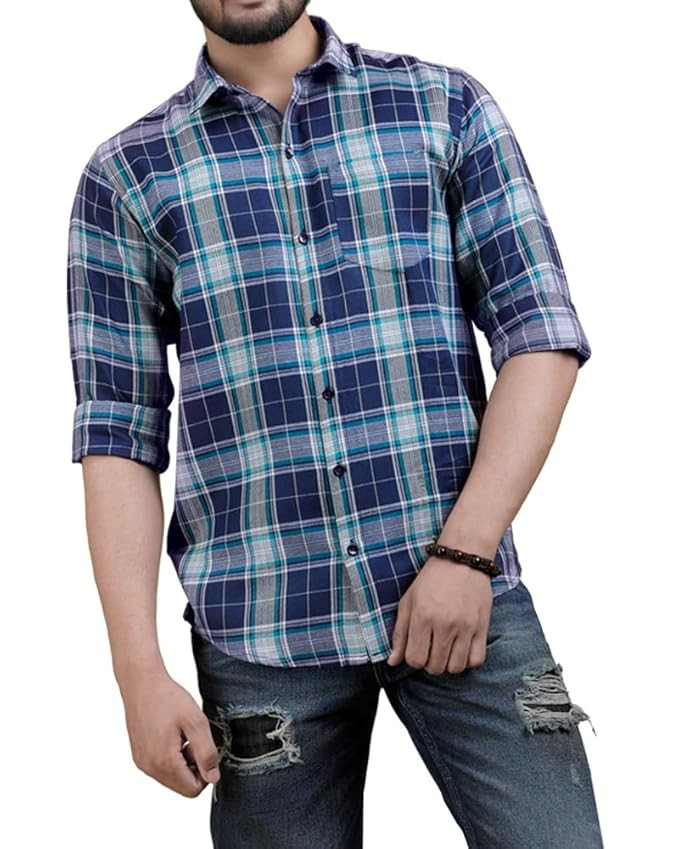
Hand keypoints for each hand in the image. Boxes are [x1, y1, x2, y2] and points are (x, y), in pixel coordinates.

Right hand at [119, 668, 220, 796]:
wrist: (141, 683)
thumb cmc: (168, 698)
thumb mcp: (196, 722)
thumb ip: (207, 753)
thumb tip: (212, 778)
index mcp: (164, 762)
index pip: (192, 790)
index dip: (205, 772)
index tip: (203, 747)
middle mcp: (149, 768)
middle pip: (182, 786)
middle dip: (194, 767)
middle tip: (193, 739)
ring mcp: (142, 763)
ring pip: (172, 778)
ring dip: (183, 762)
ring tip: (182, 735)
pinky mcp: (139, 756)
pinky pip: (160, 768)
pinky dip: (171, 757)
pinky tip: (171, 734)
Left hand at [386, 555, 492, 674]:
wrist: (462, 561)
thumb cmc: (432, 579)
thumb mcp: (408, 601)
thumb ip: (399, 633)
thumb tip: (392, 661)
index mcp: (422, 616)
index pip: (415, 659)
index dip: (414, 659)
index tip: (418, 649)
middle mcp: (444, 624)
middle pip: (435, 667)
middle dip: (430, 662)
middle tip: (431, 648)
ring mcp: (465, 627)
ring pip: (455, 667)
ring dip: (448, 663)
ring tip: (446, 650)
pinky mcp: (482, 627)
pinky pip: (476, 660)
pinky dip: (468, 661)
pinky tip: (462, 649)